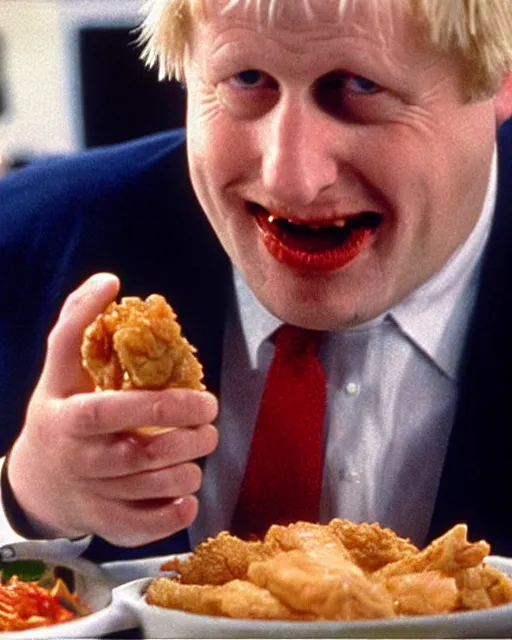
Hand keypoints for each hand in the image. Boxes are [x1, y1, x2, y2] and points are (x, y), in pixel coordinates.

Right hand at [7, 273, 218, 546]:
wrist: (37, 481)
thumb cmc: (58, 413)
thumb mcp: (59, 368)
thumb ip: (78, 322)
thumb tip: (109, 280)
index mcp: (70, 418)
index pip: (120, 411)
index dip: (169, 406)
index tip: (204, 398)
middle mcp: (81, 461)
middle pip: (147, 455)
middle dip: (192, 439)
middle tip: (210, 423)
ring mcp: (93, 497)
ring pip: (156, 489)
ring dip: (190, 470)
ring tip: (199, 451)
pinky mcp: (106, 525)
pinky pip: (150, 528)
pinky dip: (177, 514)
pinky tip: (187, 496)